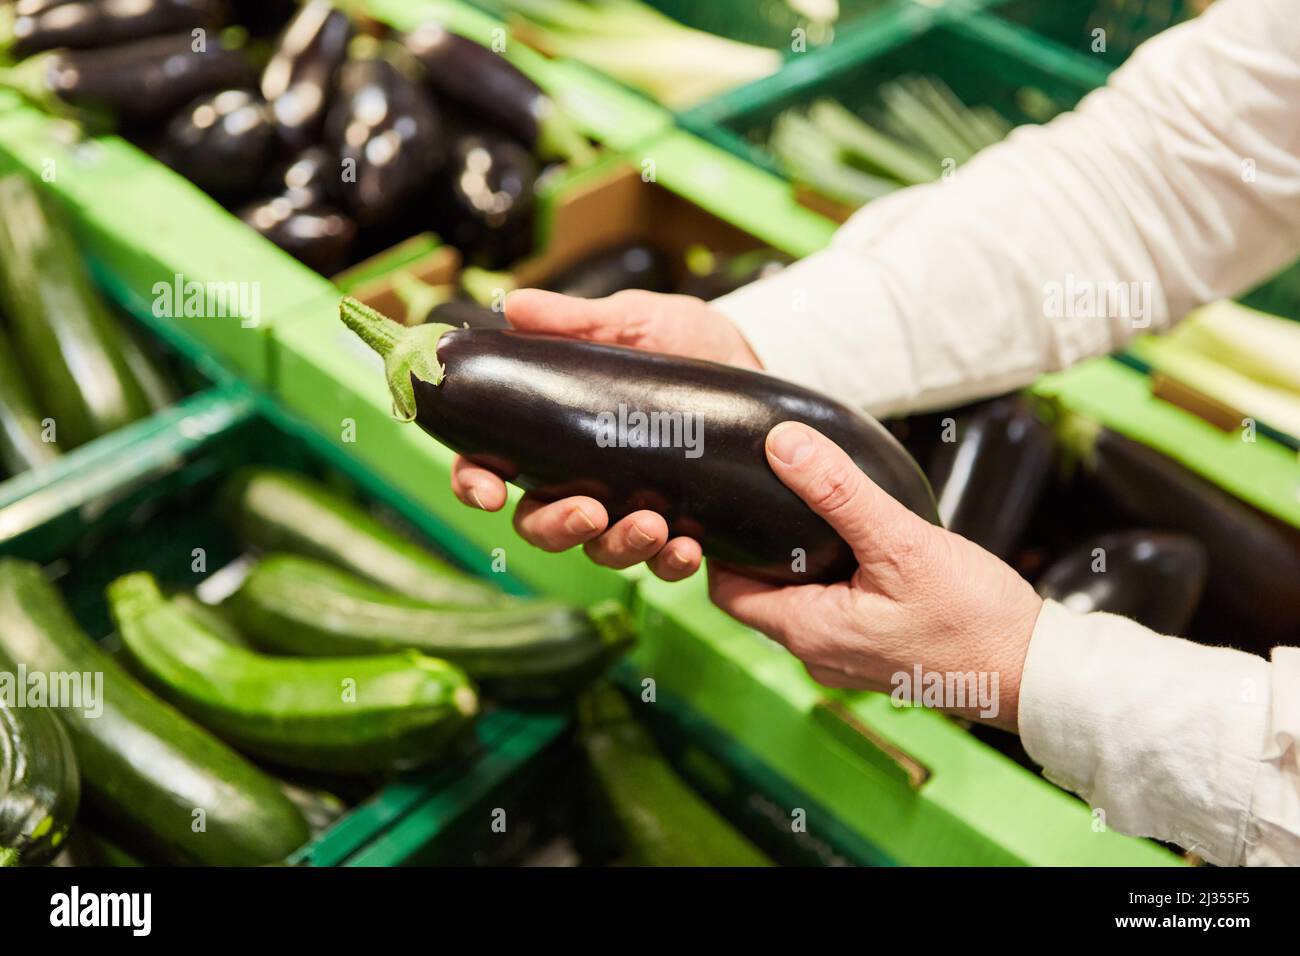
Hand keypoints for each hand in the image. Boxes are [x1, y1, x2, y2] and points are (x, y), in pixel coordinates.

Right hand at [450, 288, 760, 580]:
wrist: (762, 366)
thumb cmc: (691, 344)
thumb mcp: (637, 320)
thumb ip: (576, 320)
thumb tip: (515, 307)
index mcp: (556, 432)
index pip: (493, 464)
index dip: (476, 482)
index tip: (487, 490)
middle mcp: (584, 479)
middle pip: (539, 523)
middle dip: (555, 527)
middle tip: (589, 512)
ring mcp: (630, 509)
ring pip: (599, 550)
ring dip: (618, 547)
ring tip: (651, 525)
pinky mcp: (680, 530)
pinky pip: (663, 565)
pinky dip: (671, 563)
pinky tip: (687, 548)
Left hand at [710, 421, 1043, 731]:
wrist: (1037, 673)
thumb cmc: (975, 619)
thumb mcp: (902, 542)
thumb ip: (838, 492)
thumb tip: (783, 445)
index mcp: (808, 632)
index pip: (726, 592)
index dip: (720, 549)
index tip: (730, 505)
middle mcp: (819, 653)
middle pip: (760, 595)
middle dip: (760, 550)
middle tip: (771, 496)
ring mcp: (848, 659)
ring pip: (799, 603)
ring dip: (800, 564)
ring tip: (813, 514)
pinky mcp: (877, 655)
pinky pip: (835, 612)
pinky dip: (834, 579)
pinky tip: (859, 548)